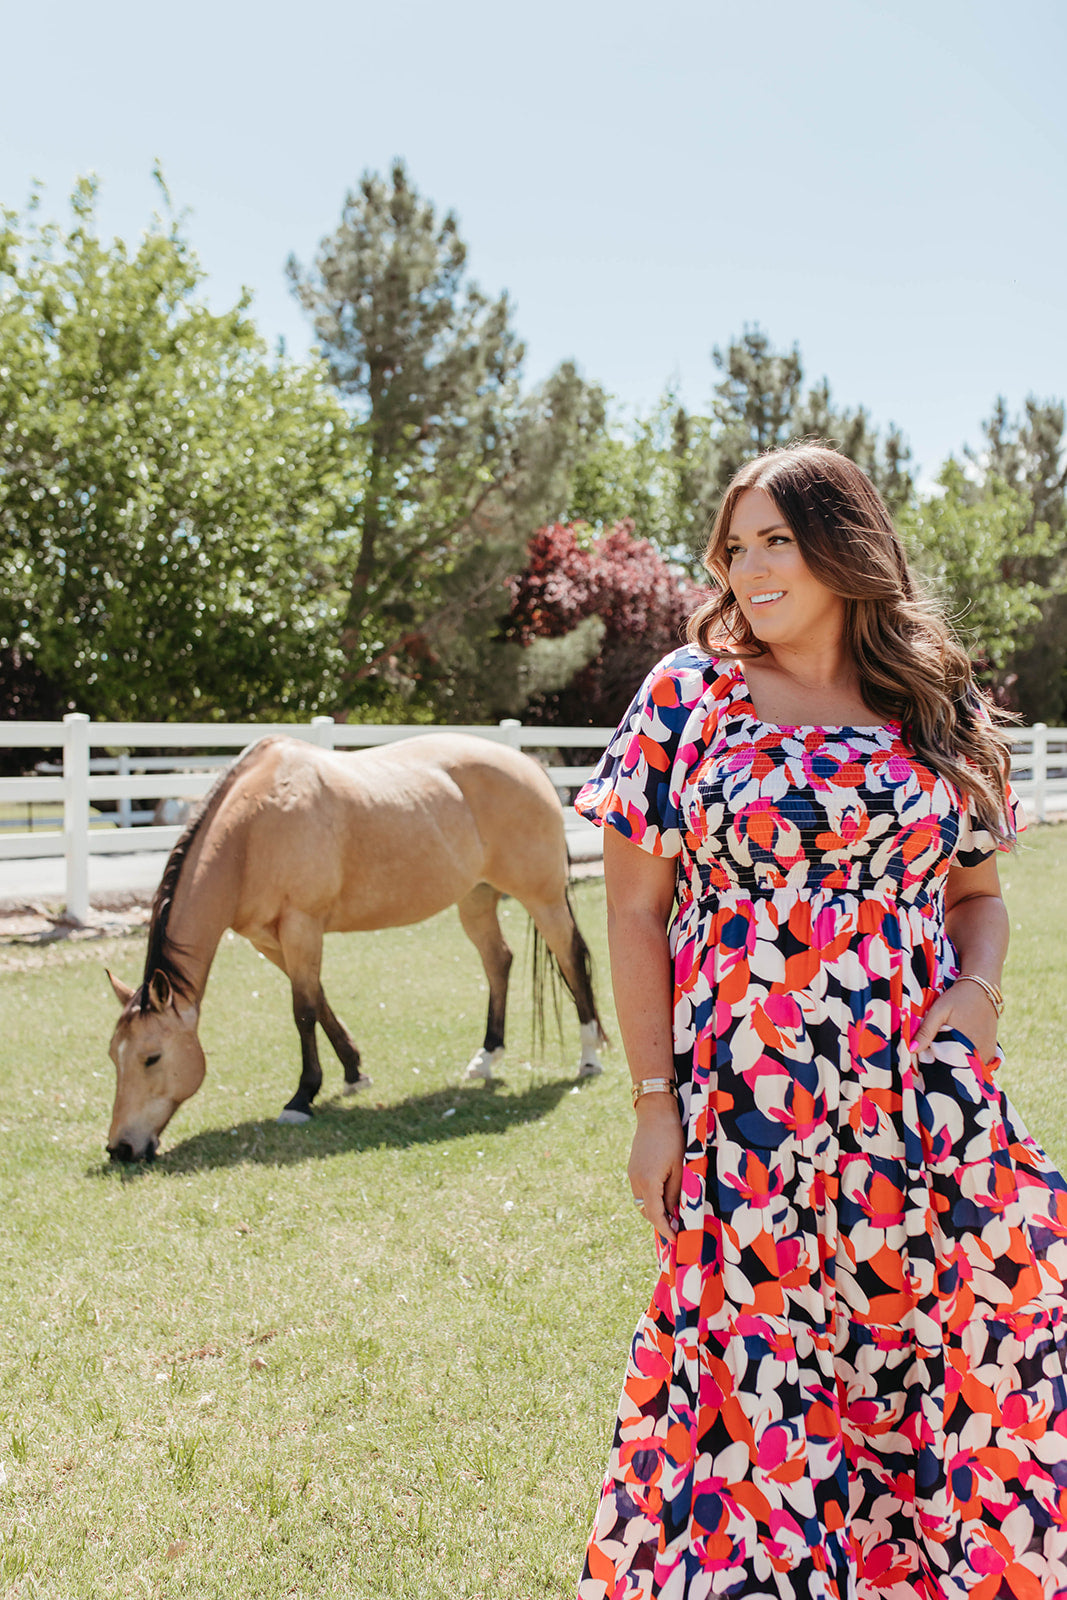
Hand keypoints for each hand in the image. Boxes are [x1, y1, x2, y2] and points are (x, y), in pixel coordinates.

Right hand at [628, 1093, 684, 1241]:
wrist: (655, 1114)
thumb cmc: (672, 1139)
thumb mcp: (680, 1168)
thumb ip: (675, 1192)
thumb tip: (674, 1213)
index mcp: (649, 1182)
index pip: (655, 1215)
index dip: (666, 1230)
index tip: (676, 1240)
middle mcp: (636, 1181)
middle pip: (646, 1211)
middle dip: (660, 1223)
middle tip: (676, 1230)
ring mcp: (632, 1174)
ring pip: (642, 1202)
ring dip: (654, 1211)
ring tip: (671, 1216)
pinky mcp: (633, 1168)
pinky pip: (640, 1191)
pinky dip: (650, 1199)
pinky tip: (663, 1198)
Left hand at [912, 979, 999, 1065]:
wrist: (982, 989)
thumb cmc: (958, 999)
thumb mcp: (938, 1011)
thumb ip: (926, 1031)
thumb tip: (911, 1050)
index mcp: (963, 1045)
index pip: (946, 1068)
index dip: (935, 1069)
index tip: (926, 1066)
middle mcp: (978, 1053)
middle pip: (958, 1070)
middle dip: (945, 1069)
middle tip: (934, 1062)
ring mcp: (987, 1054)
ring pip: (968, 1069)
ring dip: (957, 1066)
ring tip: (946, 1057)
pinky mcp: (991, 1051)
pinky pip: (977, 1064)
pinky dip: (967, 1062)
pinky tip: (958, 1054)